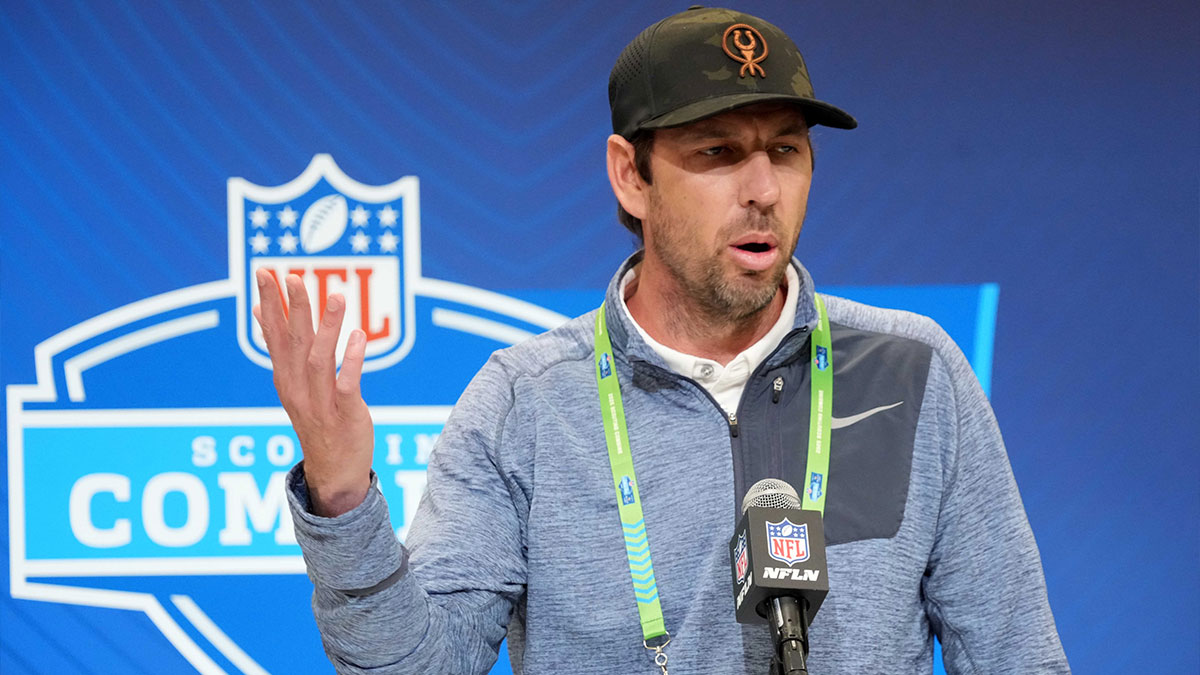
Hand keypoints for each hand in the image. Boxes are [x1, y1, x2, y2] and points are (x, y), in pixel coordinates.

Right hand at [252, 269, 374, 516]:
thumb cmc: (317, 419)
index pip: (274, 336)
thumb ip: (281, 349)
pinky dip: (353, 361)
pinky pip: (348, 385)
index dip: (269, 305)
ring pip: (320, 361)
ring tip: (336, 296)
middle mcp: (298, 389)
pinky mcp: (346, 415)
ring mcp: (321, 403)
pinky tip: (359, 336)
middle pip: (294, 343)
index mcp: (285, 379)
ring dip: (327, 328)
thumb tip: (262, 313)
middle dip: (293, 309)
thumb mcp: (293, 384)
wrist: (334, 472)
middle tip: (292, 276)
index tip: (264, 274)